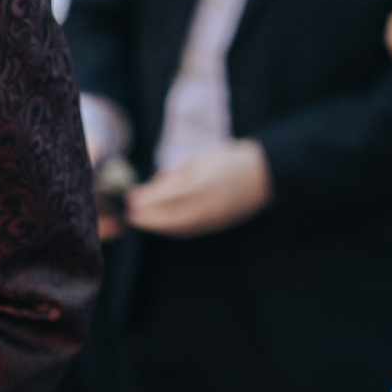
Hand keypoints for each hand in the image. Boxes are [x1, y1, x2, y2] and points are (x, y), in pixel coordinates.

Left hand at [125, 142, 270, 237]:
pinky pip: (191, 230)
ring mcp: (214, 218)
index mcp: (199, 184)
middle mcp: (206, 205)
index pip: (164, 197)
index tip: (129, 196)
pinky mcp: (219, 225)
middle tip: (129, 213)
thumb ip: (172, 177)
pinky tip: (161, 224)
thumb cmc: (226, 161)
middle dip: (147, 217)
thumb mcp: (196, 161)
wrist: (263, 174)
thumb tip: (149, 189)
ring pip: (179, 228)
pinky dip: (173, 228)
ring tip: (140, 219)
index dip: (144, 199)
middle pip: (169, 217)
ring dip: (157, 226)